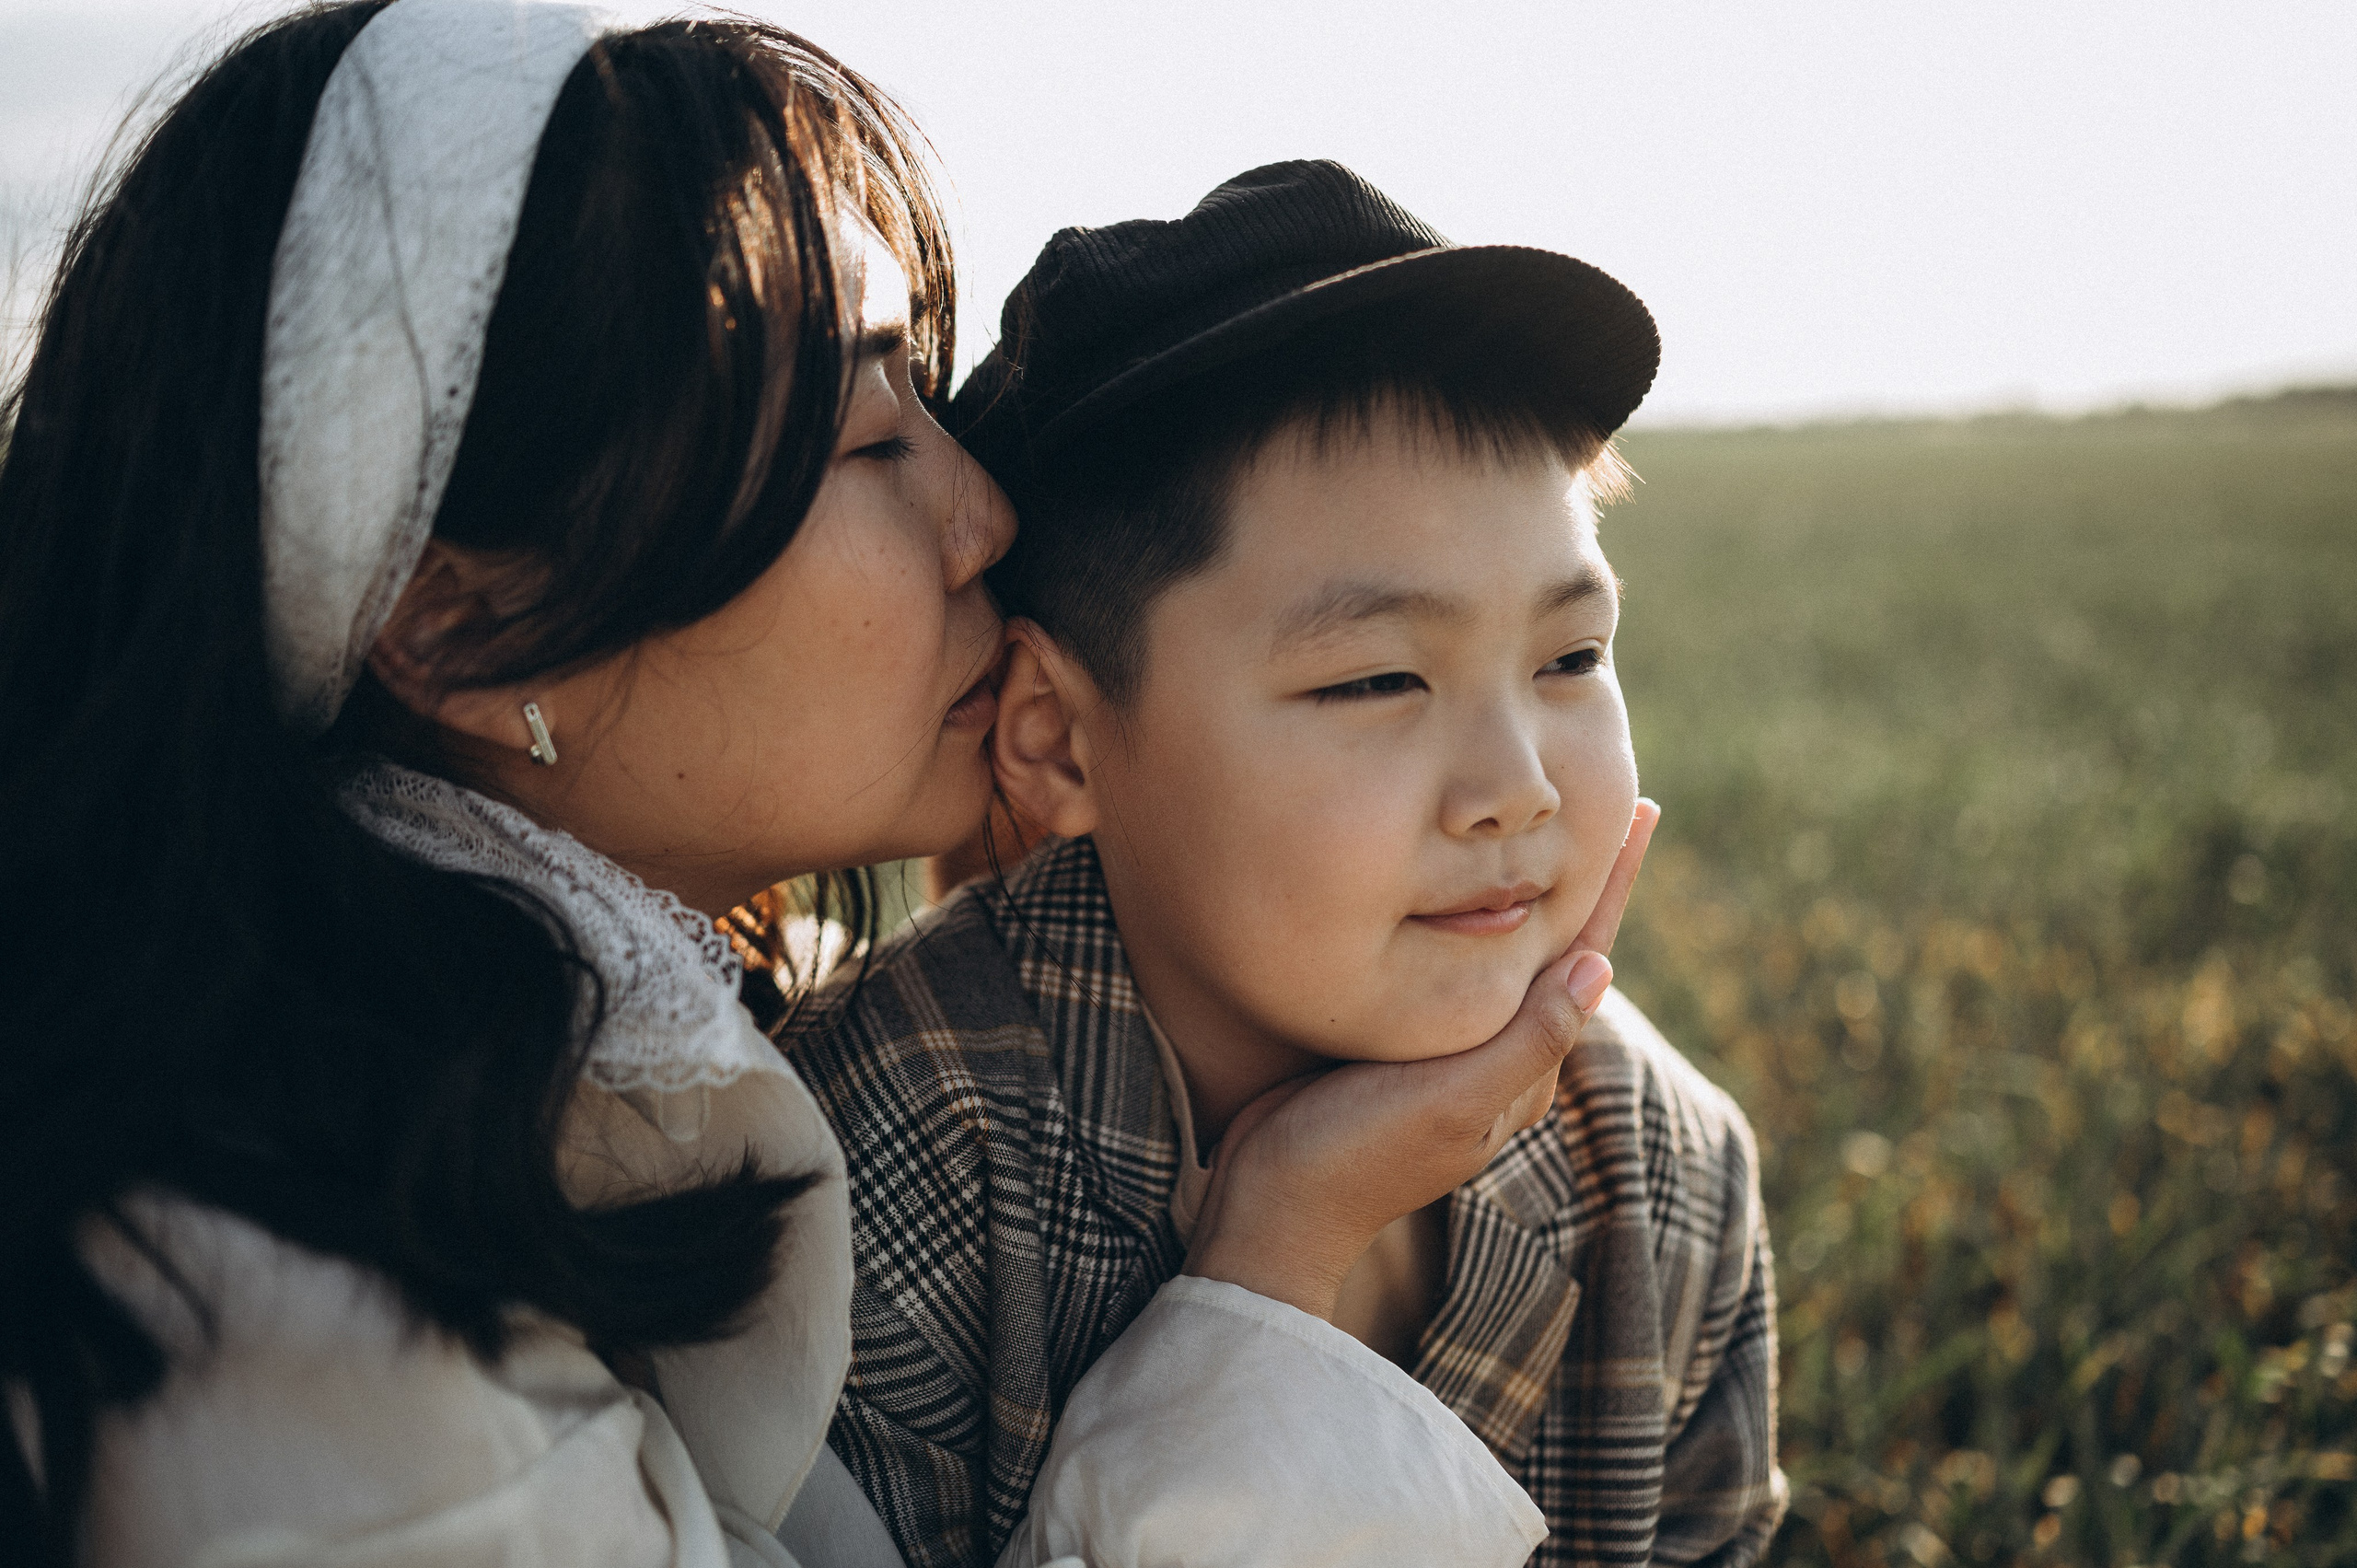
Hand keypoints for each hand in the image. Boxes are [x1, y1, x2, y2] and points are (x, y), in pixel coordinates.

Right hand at [1183, 800, 1659, 1319]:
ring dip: (1531, 893)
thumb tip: (1600, 964)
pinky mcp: (1399, 1047)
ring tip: (1550, 830)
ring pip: (1504, 955)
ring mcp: (1449, 1054)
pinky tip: (1458, 892)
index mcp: (1524, 1066)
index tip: (1642, 809)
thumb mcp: (1450, 1099)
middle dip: (1584, 879)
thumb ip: (1527, 1040)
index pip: (1585, 954)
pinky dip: (1470, 920)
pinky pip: (1454, 968)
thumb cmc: (1357, 1153)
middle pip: (1556, 949)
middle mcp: (1498, 1058)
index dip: (1613, 882)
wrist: (1273, 1206)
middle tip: (1610, 800)